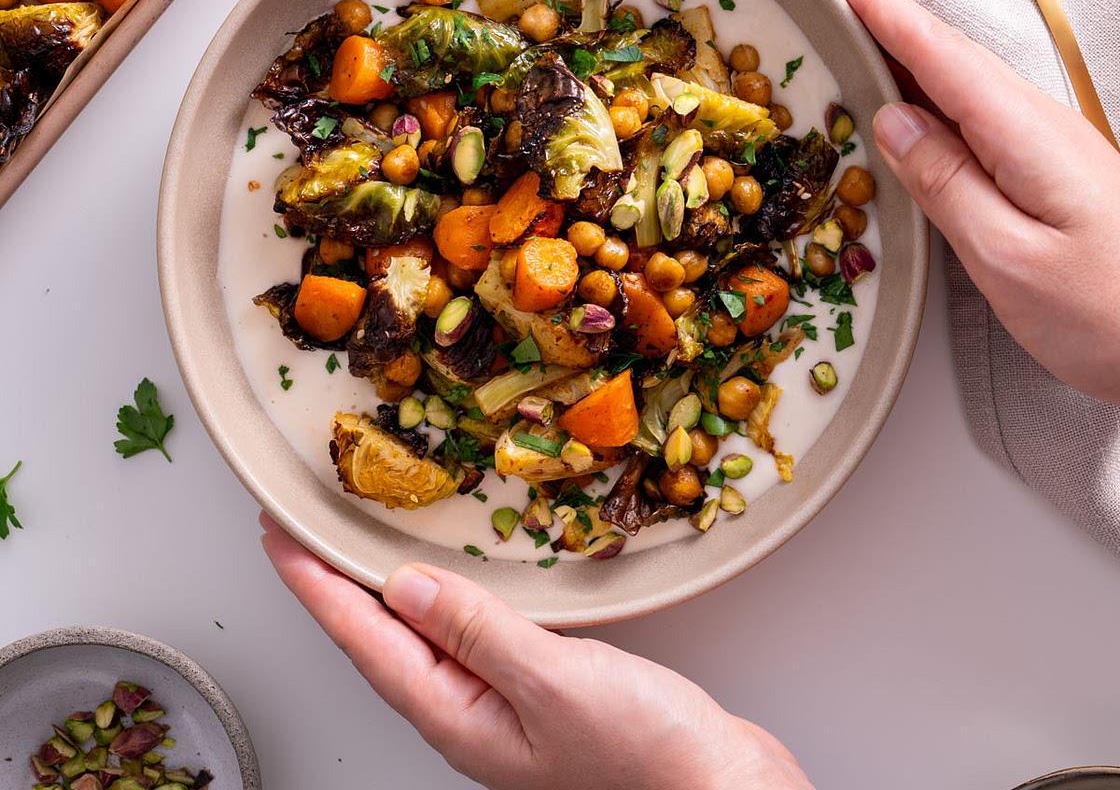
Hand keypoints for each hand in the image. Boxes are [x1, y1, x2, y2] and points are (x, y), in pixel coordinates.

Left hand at [260, 513, 812, 789]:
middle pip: (380, 638)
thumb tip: (403, 587)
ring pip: (422, 632)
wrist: (720, 787)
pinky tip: (450, 575)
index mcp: (458, 717)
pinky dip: (443, 593)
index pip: (365, 641)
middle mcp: (468, 711)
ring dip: (380, 585)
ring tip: (351, 543)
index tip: (278, 537)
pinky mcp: (537, 685)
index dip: (316, 585)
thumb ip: (478, 632)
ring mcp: (501, 700)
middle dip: (332, 582)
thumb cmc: (648, 752)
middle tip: (298, 529)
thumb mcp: (555, 682)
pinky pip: (468, 629)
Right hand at [826, 0, 1119, 403]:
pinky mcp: (1048, 171)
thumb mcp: (1008, 258)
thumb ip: (945, 184)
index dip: (882, 9)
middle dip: (886, 19)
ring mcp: (1046, 147)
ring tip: (855, 39)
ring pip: (962, 84)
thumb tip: (892, 123)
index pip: (937, 55)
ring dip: (906, 55)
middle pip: (948, 57)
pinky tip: (911, 107)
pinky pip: (975, 116)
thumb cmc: (1106, 313)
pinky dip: (932, 96)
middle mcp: (1038, 126)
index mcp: (1024, 134)